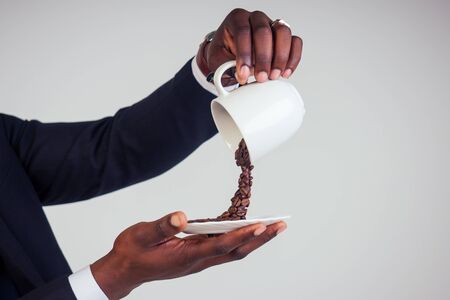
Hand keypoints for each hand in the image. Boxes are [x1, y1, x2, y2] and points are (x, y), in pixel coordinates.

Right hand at [91, 211, 286, 298]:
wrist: (125, 270)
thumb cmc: (132, 252)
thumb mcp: (141, 235)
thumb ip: (162, 227)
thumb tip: (181, 217)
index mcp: (186, 256)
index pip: (220, 246)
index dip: (241, 236)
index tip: (259, 225)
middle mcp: (198, 260)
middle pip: (236, 251)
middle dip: (260, 239)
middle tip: (280, 225)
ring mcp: (199, 260)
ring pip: (233, 251)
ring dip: (254, 240)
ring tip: (271, 226)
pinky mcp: (197, 256)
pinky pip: (224, 248)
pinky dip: (239, 238)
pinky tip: (245, 228)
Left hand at [197, 8, 302, 84]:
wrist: (230, 57)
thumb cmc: (223, 56)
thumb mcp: (217, 61)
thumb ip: (226, 66)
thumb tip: (241, 74)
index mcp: (237, 19)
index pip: (243, 31)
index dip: (244, 54)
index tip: (243, 73)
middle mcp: (256, 18)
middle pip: (264, 31)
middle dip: (263, 58)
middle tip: (260, 78)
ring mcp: (272, 25)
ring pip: (283, 32)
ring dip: (280, 57)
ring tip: (273, 76)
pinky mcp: (284, 37)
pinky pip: (295, 42)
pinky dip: (293, 59)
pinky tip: (285, 73)